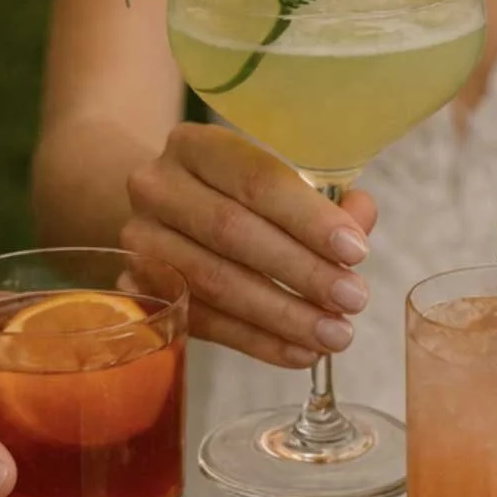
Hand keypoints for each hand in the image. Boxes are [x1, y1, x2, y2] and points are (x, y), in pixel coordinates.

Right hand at [120, 122, 377, 366]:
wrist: (165, 209)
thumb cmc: (239, 192)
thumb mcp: (282, 176)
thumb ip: (326, 197)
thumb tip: (361, 220)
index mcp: (198, 145)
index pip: (257, 179)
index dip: (309, 218)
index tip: (357, 251)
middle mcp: (158, 187)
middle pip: (233, 233)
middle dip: (301, 271)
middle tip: (353, 299)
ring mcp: (140, 240)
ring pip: (215, 283)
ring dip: (283, 315)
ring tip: (335, 334)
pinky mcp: (136, 289)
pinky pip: (202, 321)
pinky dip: (257, 341)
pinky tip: (300, 352)